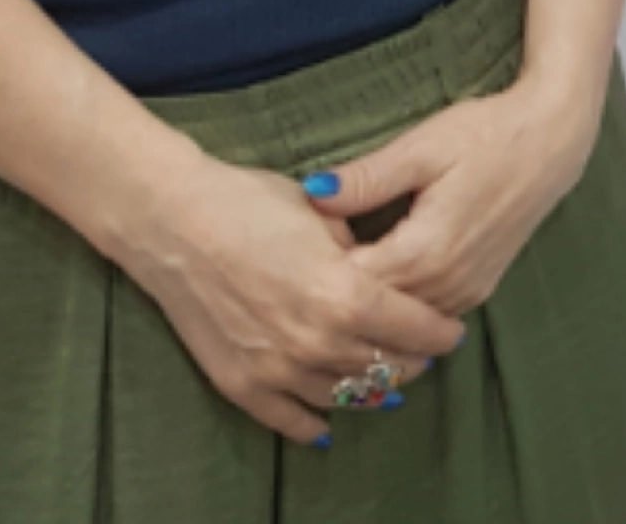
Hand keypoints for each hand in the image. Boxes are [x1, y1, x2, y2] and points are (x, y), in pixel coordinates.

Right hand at [126, 146, 466, 449]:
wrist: (174, 220)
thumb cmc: (248, 202)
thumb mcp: (320, 213)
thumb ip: (360, 248)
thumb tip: (384, 267)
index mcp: (344, 294)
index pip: (414, 328)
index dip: (439, 332)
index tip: (451, 329)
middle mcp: (317, 341)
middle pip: (385, 368)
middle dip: (412, 361)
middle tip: (422, 351)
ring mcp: (279, 369)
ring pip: (346, 396)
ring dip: (371, 390)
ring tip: (384, 378)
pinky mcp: (243, 385)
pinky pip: (292, 420)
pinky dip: (315, 424)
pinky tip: (328, 424)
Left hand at [303, 80, 602, 317]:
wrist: (550, 140)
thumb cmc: (484, 135)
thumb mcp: (420, 147)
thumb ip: (367, 178)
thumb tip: (312, 192)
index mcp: (426, 252)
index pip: (354, 289)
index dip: (319, 276)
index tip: (293, 257)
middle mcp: (447, 285)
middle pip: (377, 315)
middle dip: (338, 300)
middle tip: (300, 280)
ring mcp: (466, 293)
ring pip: (403, 324)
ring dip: (369, 309)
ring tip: (329, 287)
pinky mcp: (478, 289)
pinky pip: (428, 315)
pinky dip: (399, 308)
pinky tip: (375, 287)